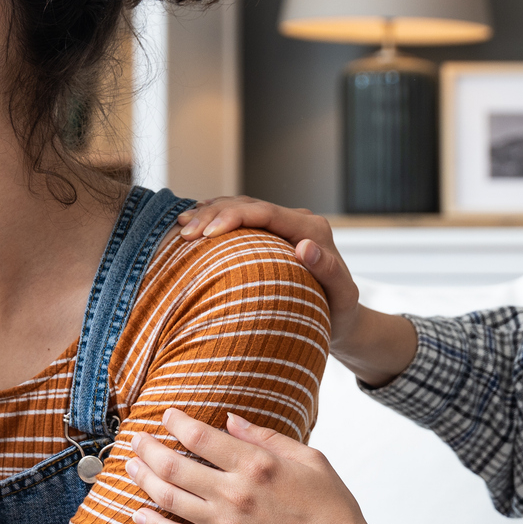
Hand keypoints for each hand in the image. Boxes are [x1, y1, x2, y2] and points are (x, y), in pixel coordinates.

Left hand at [125, 409, 449, 523]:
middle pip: (174, 466)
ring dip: (144, 480)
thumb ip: (267, 437)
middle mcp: (235, 494)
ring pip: (168, 499)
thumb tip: (231, 420)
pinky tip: (138, 514)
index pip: (201, 437)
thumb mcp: (310, 460)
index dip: (176, 423)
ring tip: (131, 467)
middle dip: (149, 449)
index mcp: (257, 465)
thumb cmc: (334, 511)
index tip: (166, 415)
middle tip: (136, 439)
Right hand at [175, 197, 417, 385]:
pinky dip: (213, 220)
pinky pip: (238, 220)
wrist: (342, 318)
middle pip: (248, 205)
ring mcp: (281, 226)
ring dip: (208, 214)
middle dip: (213, 215)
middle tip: (184, 233)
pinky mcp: (269, 235)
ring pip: (239, 208)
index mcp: (312, 228)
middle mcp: (296, 220)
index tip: (208, 233)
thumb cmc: (341, 313)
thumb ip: (330, 271)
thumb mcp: (342, 296)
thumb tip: (305, 247)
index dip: (234, 217)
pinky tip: (190, 226)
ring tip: (180, 227)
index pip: (267, 213)